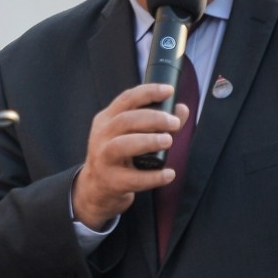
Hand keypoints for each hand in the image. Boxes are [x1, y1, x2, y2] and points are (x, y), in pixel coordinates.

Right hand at [71, 83, 190, 230]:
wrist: (96, 187)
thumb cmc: (119, 155)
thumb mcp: (131, 134)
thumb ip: (157, 122)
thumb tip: (181, 109)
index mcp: (106, 120)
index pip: (126, 100)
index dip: (148, 92)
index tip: (169, 91)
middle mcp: (101, 137)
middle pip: (125, 121)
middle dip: (153, 118)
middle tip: (174, 123)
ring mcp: (103, 159)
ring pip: (122, 145)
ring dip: (148, 141)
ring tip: (168, 141)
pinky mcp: (111, 181)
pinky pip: (133, 178)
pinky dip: (154, 176)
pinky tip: (169, 174)